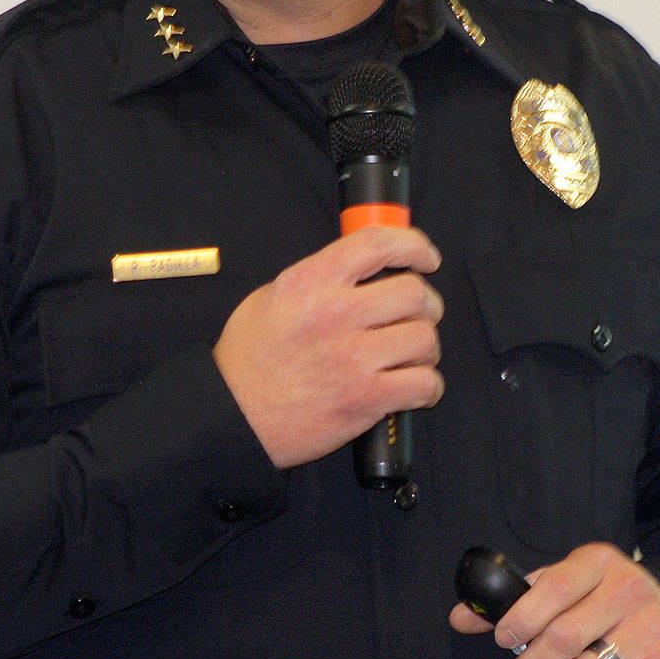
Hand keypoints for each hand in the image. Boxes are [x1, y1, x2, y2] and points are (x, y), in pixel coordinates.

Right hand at [213, 225, 443, 469]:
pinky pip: (424, 383)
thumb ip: (319, 278)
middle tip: (416, 315)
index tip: (425, 257)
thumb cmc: (248, 359)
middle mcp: (335, 314)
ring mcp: (352, 358)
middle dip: (426, 304)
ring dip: (425, 348)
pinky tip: (413, 386)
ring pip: (424, 338)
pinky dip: (427, 386)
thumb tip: (366, 269)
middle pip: (413, 293)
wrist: (232, 415)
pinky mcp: (364, 399)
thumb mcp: (272, 296)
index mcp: (311, 281)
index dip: (413, 245)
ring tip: (410, 355)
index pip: (377, 243)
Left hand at [448, 542, 659, 658]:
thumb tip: (460, 617)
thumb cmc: (610, 605)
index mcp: (598, 563)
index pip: (552, 587)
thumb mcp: (568, 587)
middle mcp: (627, 592)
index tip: (503, 638)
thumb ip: (516, 600)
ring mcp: (649, 631)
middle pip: (562, 637)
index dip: (520, 616)